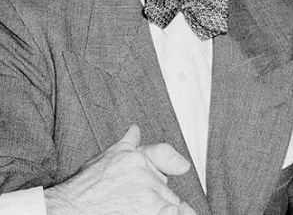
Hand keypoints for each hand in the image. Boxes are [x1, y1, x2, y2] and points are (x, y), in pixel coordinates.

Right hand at [45, 125, 195, 214]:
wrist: (65, 209)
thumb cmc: (81, 189)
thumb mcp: (103, 158)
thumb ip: (126, 145)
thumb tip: (135, 129)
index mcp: (132, 155)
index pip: (162, 155)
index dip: (174, 163)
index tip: (183, 167)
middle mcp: (142, 169)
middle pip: (164, 184)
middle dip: (155, 193)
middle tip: (132, 201)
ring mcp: (147, 189)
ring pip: (169, 200)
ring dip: (159, 207)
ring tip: (134, 207)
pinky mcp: (150, 208)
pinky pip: (173, 211)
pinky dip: (176, 212)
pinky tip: (175, 212)